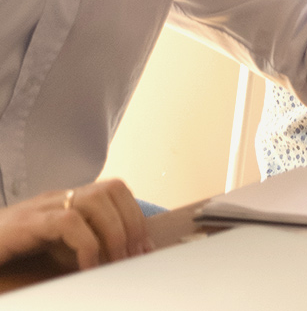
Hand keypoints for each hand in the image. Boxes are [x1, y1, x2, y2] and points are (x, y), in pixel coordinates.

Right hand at [0, 180, 149, 269]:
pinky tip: (88, 266)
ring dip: (113, 233)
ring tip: (115, 262)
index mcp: (66, 200)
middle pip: (111, 190)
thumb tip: (121, 258)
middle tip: (133, 257)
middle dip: (131, 224)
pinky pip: (67, 222)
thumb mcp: (53, 249)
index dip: (135, 215)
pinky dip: (86, 244)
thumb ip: (83, 247)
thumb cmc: (9, 252)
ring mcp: (40, 207)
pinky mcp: (25, 223)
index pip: (115, 189)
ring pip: (94, 201)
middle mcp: (56, 198)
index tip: (144, 247)